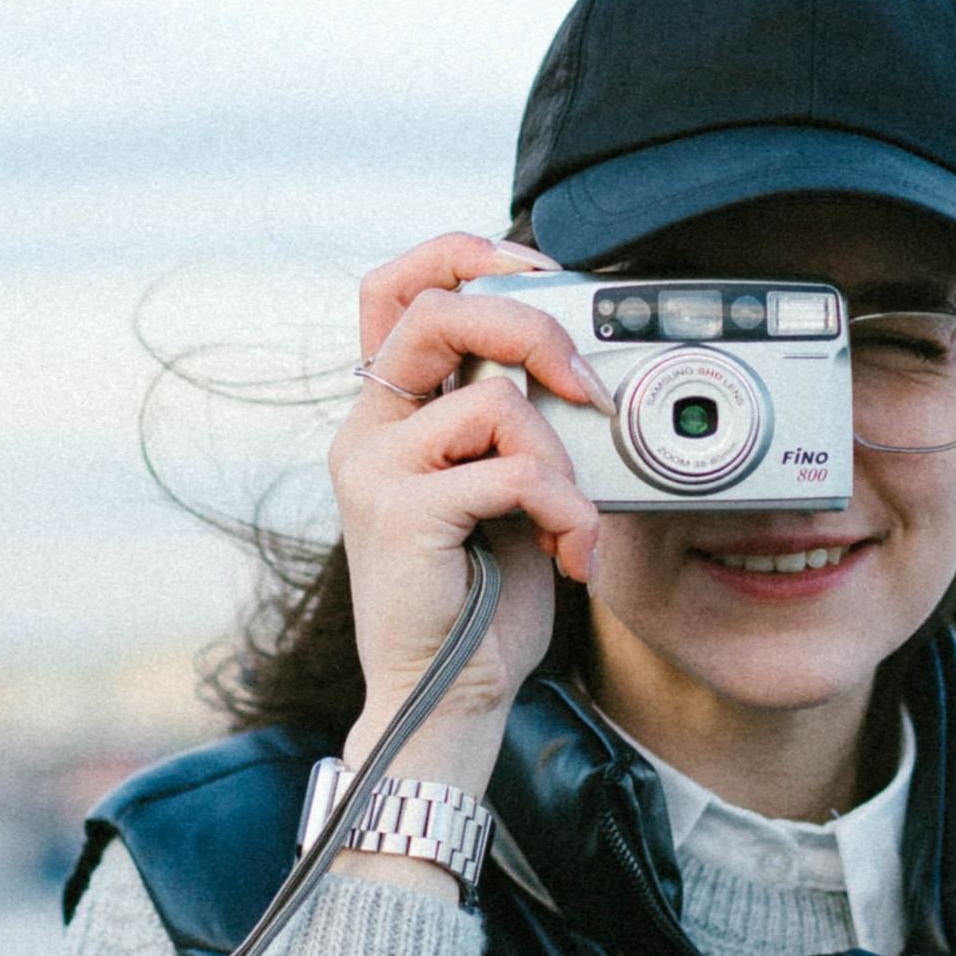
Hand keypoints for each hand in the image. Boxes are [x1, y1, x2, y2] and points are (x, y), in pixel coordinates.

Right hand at [327, 236, 607, 822]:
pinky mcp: (400, 512)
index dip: (462, 253)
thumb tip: (578, 368)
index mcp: (391, 415)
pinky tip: (568, 552)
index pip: (397, 290)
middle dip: (532, 328)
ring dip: (562, 462)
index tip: (537, 268)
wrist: (448, 702)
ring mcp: (375, 469)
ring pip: (495, 398)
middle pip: (437, 310)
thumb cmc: (482, 605)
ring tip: (572, 523)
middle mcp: (369, 431)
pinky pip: (509, 468)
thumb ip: (517, 426)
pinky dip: (562, 507)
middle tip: (586, 388)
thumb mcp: (508, 493)